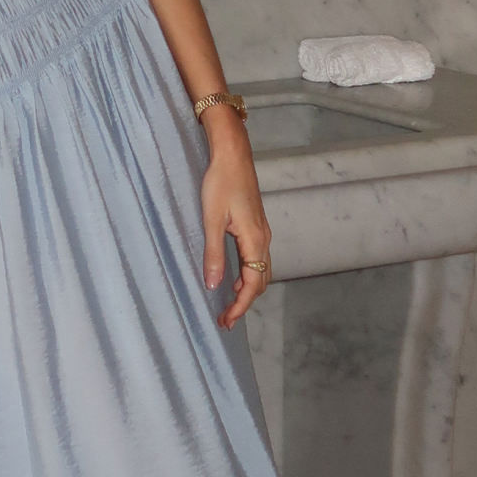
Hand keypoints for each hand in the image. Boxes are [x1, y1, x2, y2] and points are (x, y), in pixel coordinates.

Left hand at [201, 123, 271, 328]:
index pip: (252, 284)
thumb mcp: (212, 220)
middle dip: (244, 302)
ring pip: (261, 270)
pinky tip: (233, 276)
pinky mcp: (257, 225)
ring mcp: (262, 232)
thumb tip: (214, 286)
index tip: (226, 321)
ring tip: (229, 304)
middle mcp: (264, 239)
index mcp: (255, 241)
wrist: (233, 154)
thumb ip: (213, 254)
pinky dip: (249, 273)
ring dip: (248, 289)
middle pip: (260, 281)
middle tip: (225, 318)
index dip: (240, 306)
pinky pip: (258, 258)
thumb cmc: (221, 183)